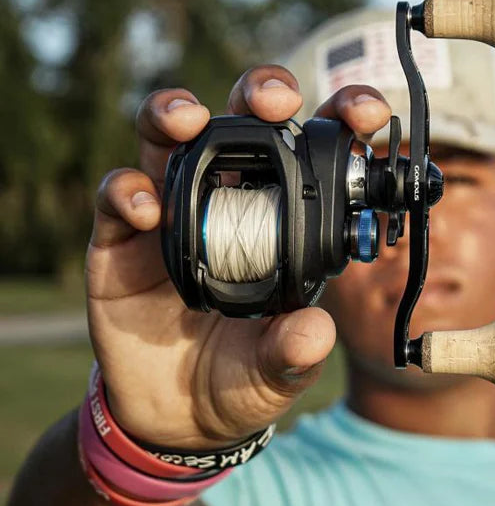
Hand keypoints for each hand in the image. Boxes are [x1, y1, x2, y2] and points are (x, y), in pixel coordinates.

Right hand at [85, 65, 390, 447]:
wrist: (174, 413)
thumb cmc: (240, 378)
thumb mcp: (276, 372)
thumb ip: (295, 352)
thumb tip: (316, 332)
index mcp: (284, 218)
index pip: (314, 151)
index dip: (339, 119)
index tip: (364, 114)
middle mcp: (229, 198)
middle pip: (244, 120)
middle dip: (260, 92)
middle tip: (275, 102)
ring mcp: (174, 210)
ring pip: (169, 136)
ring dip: (177, 113)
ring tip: (189, 121)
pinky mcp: (122, 236)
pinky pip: (119, 193)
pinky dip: (129, 191)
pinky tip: (148, 212)